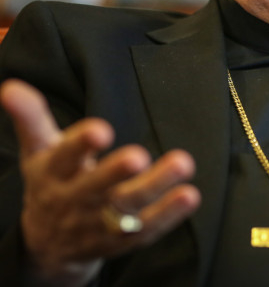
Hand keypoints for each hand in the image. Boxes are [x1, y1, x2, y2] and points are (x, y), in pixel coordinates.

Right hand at [0, 79, 201, 286]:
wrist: (48, 243)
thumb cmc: (52, 182)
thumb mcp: (39, 151)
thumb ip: (32, 119)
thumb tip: (11, 87)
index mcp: (53, 173)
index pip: (63, 158)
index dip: (79, 145)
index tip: (100, 130)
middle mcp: (74, 200)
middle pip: (95, 188)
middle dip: (116, 173)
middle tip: (139, 155)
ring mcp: (97, 223)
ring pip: (125, 209)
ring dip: (155, 188)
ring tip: (183, 164)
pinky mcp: (119, 241)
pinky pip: (144, 230)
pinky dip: (168, 215)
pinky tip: (190, 195)